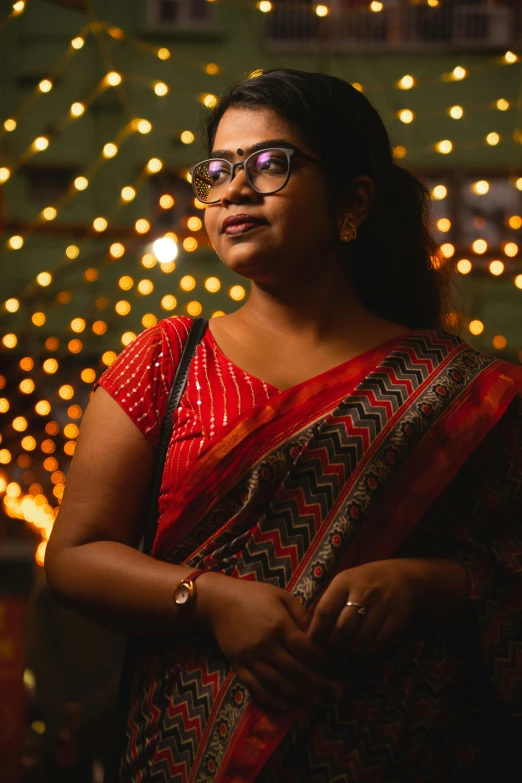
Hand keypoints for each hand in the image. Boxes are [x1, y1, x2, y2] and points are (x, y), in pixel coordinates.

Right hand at [203, 576, 343, 712]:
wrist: (218, 601)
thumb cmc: (254, 595)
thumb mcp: (282, 596)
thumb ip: (302, 615)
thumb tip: (321, 634)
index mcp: (278, 625)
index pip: (306, 650)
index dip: (325, 662)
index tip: (339, 668)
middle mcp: (265, 645)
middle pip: (296, 671)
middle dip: (319, 684)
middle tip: (337, 693)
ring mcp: (250, 658)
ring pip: (278, 684)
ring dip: (300, 696)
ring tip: (317, 702)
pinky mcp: (238, 666)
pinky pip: (255, 687)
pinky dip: (270, 699)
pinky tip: (285, 705)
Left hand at [307, 559, 418, 655]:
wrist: (402, 576)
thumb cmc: (364, 582)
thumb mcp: (344, 582)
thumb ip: (330, 603)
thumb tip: (312, 633)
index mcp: (344, 581)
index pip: (324, 611)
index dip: (316, 632)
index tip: (313, 642)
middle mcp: (363, 592)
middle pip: (343, 629)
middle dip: (334, 646)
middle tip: (330, 652)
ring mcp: (382, 605)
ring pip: (361, 639)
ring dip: (350, 652)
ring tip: (345, 654)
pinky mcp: (397, 618)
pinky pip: (378, 643)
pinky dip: (367, 652)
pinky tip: (361, 651)